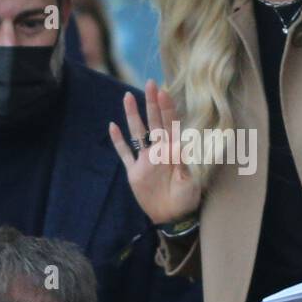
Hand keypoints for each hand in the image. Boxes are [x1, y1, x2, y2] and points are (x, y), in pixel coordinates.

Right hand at [109, 80, 202, 225]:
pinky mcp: (134, 172)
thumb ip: (183, 164)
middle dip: (151, 103)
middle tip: (149, 83)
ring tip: (128, 97)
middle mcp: (158, 151)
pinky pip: (124, 153)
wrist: (172, 218)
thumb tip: (179, 145)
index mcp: (173, 151)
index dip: (166, 108)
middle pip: (153, 122)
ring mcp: (145, 160)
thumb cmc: (186, 200)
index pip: (169, 125)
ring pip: (137, 133)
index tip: (163, 91)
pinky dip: (118, 141)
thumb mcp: (189, 182)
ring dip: (133, 116)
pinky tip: (112, 127)